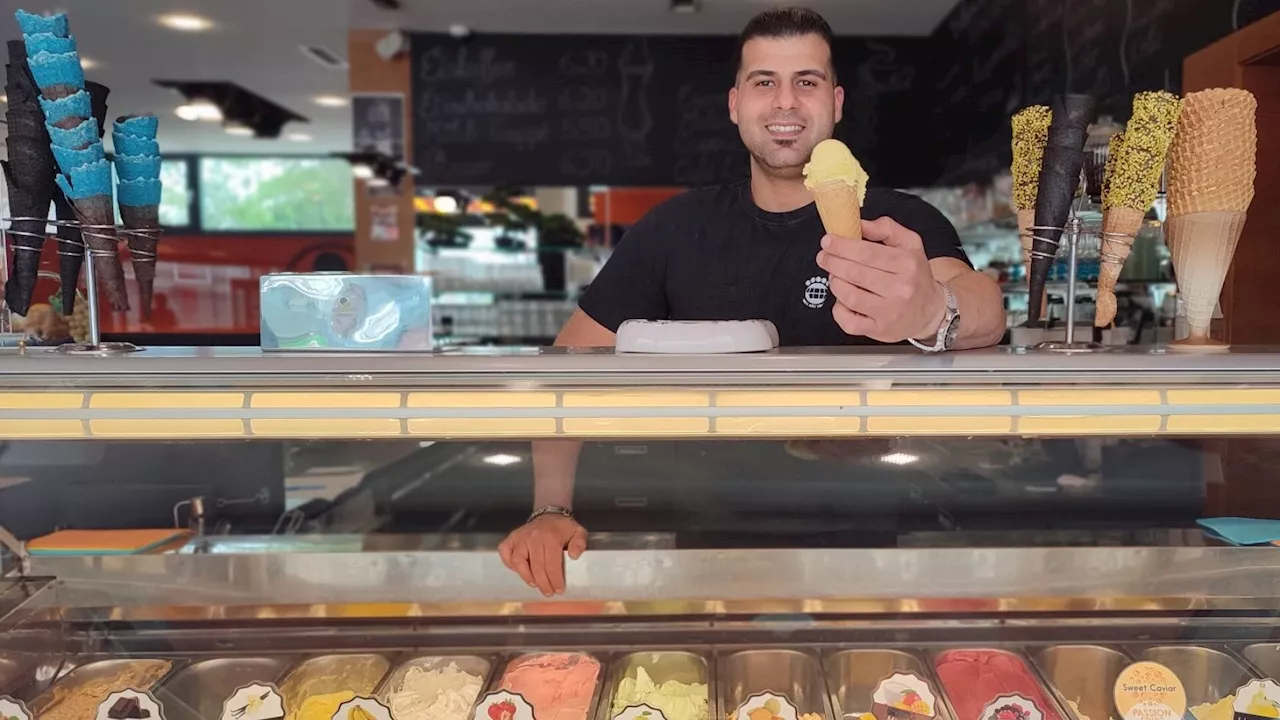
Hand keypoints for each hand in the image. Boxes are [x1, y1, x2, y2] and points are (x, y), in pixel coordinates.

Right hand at [498, 514, 587, 595]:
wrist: (549, 514)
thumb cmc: (563, 527)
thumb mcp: (578, 532)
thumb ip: (580, 543)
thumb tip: (574, 556)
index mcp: (551, 537)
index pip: (551, 564)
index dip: (555, 579)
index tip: (559, 590)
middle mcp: (533, 537)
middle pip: (536, 566)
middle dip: (543, 583)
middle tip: (548, 592)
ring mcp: (520, 537)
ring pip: (518, 561)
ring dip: (526, 576)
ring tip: (534, 585)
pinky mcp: (511, 537)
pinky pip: (505, 552)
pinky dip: (509, 563)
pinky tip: (518, 571)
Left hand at [816, 216, 945, 342]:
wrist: (932, 312)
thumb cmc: (916, 276)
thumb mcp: (910, 245)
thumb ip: (886, 229)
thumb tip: (859, 224)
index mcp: (907, 264)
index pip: (867, 253)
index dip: (842, 246)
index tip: (827, 241)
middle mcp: (900, 289)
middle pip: (855, 273)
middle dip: (832, 262)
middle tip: (823, 257)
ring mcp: (889, 312)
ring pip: (849, 296)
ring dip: (835, 283)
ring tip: (834, 276)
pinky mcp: (880, 330)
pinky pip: (849, 321)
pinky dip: (838, 309)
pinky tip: (842, 300)